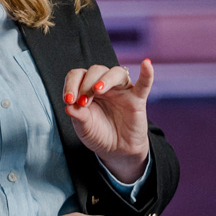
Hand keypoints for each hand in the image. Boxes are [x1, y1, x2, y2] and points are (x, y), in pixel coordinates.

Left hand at [64, 58, 154, 184]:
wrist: (117, 150)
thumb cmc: (99, 134)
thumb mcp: (84, 128)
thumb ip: (78, 117)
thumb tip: (68, 107)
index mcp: (88, 88)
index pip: (78, 75)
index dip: (71, 85)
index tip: (68, 100)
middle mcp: (105, 85)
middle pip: (95, 70)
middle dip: (86, 84)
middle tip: (83, 102)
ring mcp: (122, 90)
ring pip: (116, 73)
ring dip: (106, 79)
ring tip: (97, 90)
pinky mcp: (137, 99)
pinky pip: (144, 84)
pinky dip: (146, 74)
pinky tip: (146, 64)